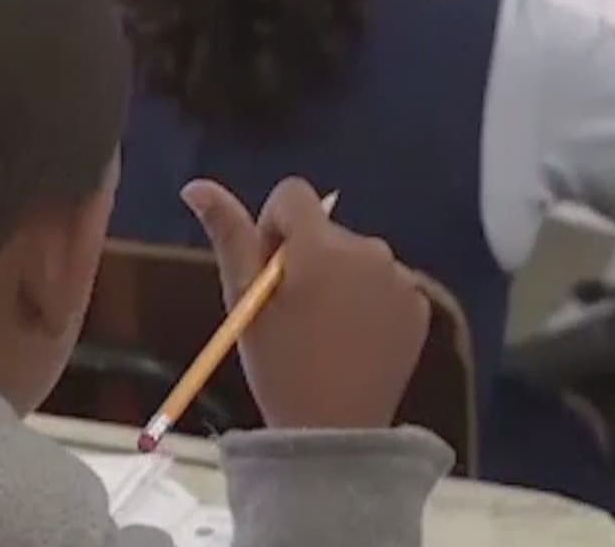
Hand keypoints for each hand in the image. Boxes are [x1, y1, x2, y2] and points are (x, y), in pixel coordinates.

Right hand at [181, 178, 429, 429]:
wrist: (334, 431)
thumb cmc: (279, 364)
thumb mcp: (244, 300)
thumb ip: (227, 234)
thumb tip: (195, 184)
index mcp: (320, 244)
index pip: (292, 195)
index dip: (272, 229)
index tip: (269, 274)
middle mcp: (367, 248)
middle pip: (324, 229)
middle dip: (305, 256)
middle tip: (292, 312)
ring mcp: (400, 277)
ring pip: (355, 256)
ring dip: (336, 277)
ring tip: (323, 330)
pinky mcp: (419, 304)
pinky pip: (384, 282)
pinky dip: (367, 300)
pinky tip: (352, 338)